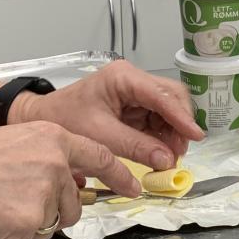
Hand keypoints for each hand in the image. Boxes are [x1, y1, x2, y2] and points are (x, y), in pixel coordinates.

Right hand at [0, 121, 140, 238]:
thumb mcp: (19, 141)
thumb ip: (49, 158)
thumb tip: (68, 183)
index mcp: (54, 139)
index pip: (100, 156)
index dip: (119, 174)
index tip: (134, 187)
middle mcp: (56, 165)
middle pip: (74, 202)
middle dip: (56, 210)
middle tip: (19, 201)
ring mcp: (45, 195)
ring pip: (55, 222)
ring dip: (33, 222)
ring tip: (1, 206)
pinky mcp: (31, 223)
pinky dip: (14, 237)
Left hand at [21, 59, 203, 172]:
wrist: (43, 119)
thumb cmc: (65, 121)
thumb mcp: (100, 136)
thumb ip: (136, 147)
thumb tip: (167, 160)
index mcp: (123, 78)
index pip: (162, 95)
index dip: (181, 116)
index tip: (196, 136)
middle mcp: (133, 80)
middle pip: (170, 97)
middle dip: (179, 124)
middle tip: (180, 152)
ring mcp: (134, 92)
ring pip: (167, 109)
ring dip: (173, 132)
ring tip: (171, 156)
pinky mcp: (133, 106)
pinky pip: (157, 119)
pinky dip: (162, 135)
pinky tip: (162, 151)